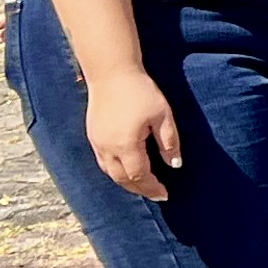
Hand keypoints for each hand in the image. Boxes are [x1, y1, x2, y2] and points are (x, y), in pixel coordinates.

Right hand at [86, 71, 182, 202]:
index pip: (139, 176)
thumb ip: (169, 142)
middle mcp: (107, 149)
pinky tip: (124, 169)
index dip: (152, 187)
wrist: (111, 73)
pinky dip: (115, 171)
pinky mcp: (92, 135)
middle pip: (122, 179)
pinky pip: (103, 162)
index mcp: (126, 146)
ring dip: (125, 182)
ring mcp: (97, 143)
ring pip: (110, 172)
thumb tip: (175, 165)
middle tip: (155, 194)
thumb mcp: (163, 116)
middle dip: (139, 189)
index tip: (165, 194)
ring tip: (141, 186)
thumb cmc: (140, 92)